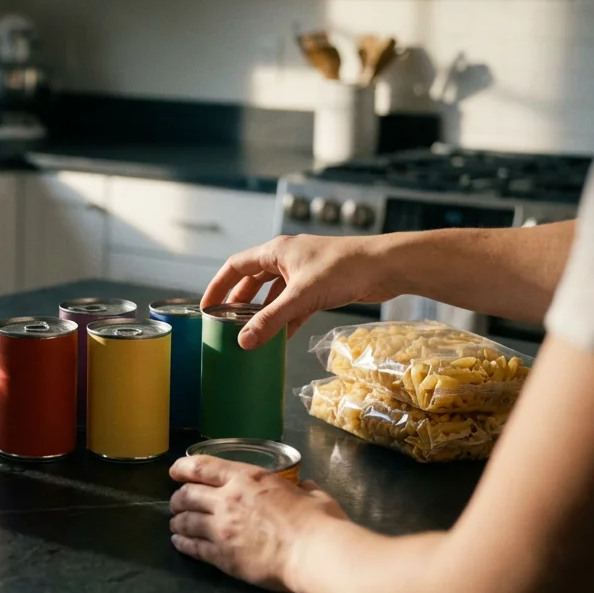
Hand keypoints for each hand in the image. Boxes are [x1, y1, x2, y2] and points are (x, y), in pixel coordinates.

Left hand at [169, 455, 348, 592]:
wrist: (314, 553)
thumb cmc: (318, 521)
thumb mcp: (311, 493)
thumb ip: (303, 488)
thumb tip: (305, 486)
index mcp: (247, 478)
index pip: (202, 467)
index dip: (183, 468)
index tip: (175, 472)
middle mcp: (227, 499)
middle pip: (187, 495)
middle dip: (177, 499)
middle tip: (177, 503)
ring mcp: (221, 528)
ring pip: (185, 521)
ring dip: (177, 522)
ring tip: (176, 525)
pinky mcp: (221, 556)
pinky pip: (193, 547)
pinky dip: (182, 544)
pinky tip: (179, 544)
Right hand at [202, 234, 402, 348]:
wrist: (386, 266)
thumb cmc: (345, 268)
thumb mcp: (302, 297)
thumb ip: (271, 320)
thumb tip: (244, 341)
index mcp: (276, 251)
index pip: (235, 266)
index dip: (218, 286)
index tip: (206, 306)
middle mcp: (287, 258)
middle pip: (253, 280)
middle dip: (238, 302)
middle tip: (225, 322)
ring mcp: (304, 272)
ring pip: (274, 293)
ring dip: (263, 312)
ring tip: (250, 333)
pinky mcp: (320, 285)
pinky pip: (294, 303)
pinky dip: (285, 319)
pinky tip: (281, 338)